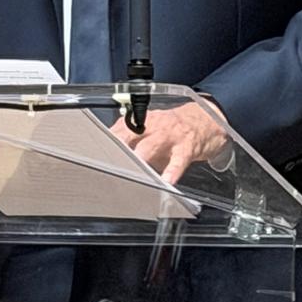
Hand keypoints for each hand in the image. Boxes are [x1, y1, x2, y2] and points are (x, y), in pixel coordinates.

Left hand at [112, 100, 227, 185]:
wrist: (207, 119)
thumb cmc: (174, 129)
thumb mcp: (151, 130)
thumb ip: (132, 141)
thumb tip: (109, 158)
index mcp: (142, 121)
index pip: (119, 129)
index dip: (106, 141)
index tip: (94, 153)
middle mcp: (154, 125)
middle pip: (131, 135)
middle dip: (118, 148)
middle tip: (107, 162)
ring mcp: (171, 136)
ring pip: (152, 146)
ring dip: (140, 157)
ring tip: (131, 171)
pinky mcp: (187, 147)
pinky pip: (178, 160)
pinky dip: (172, 171)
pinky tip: (167, 181)